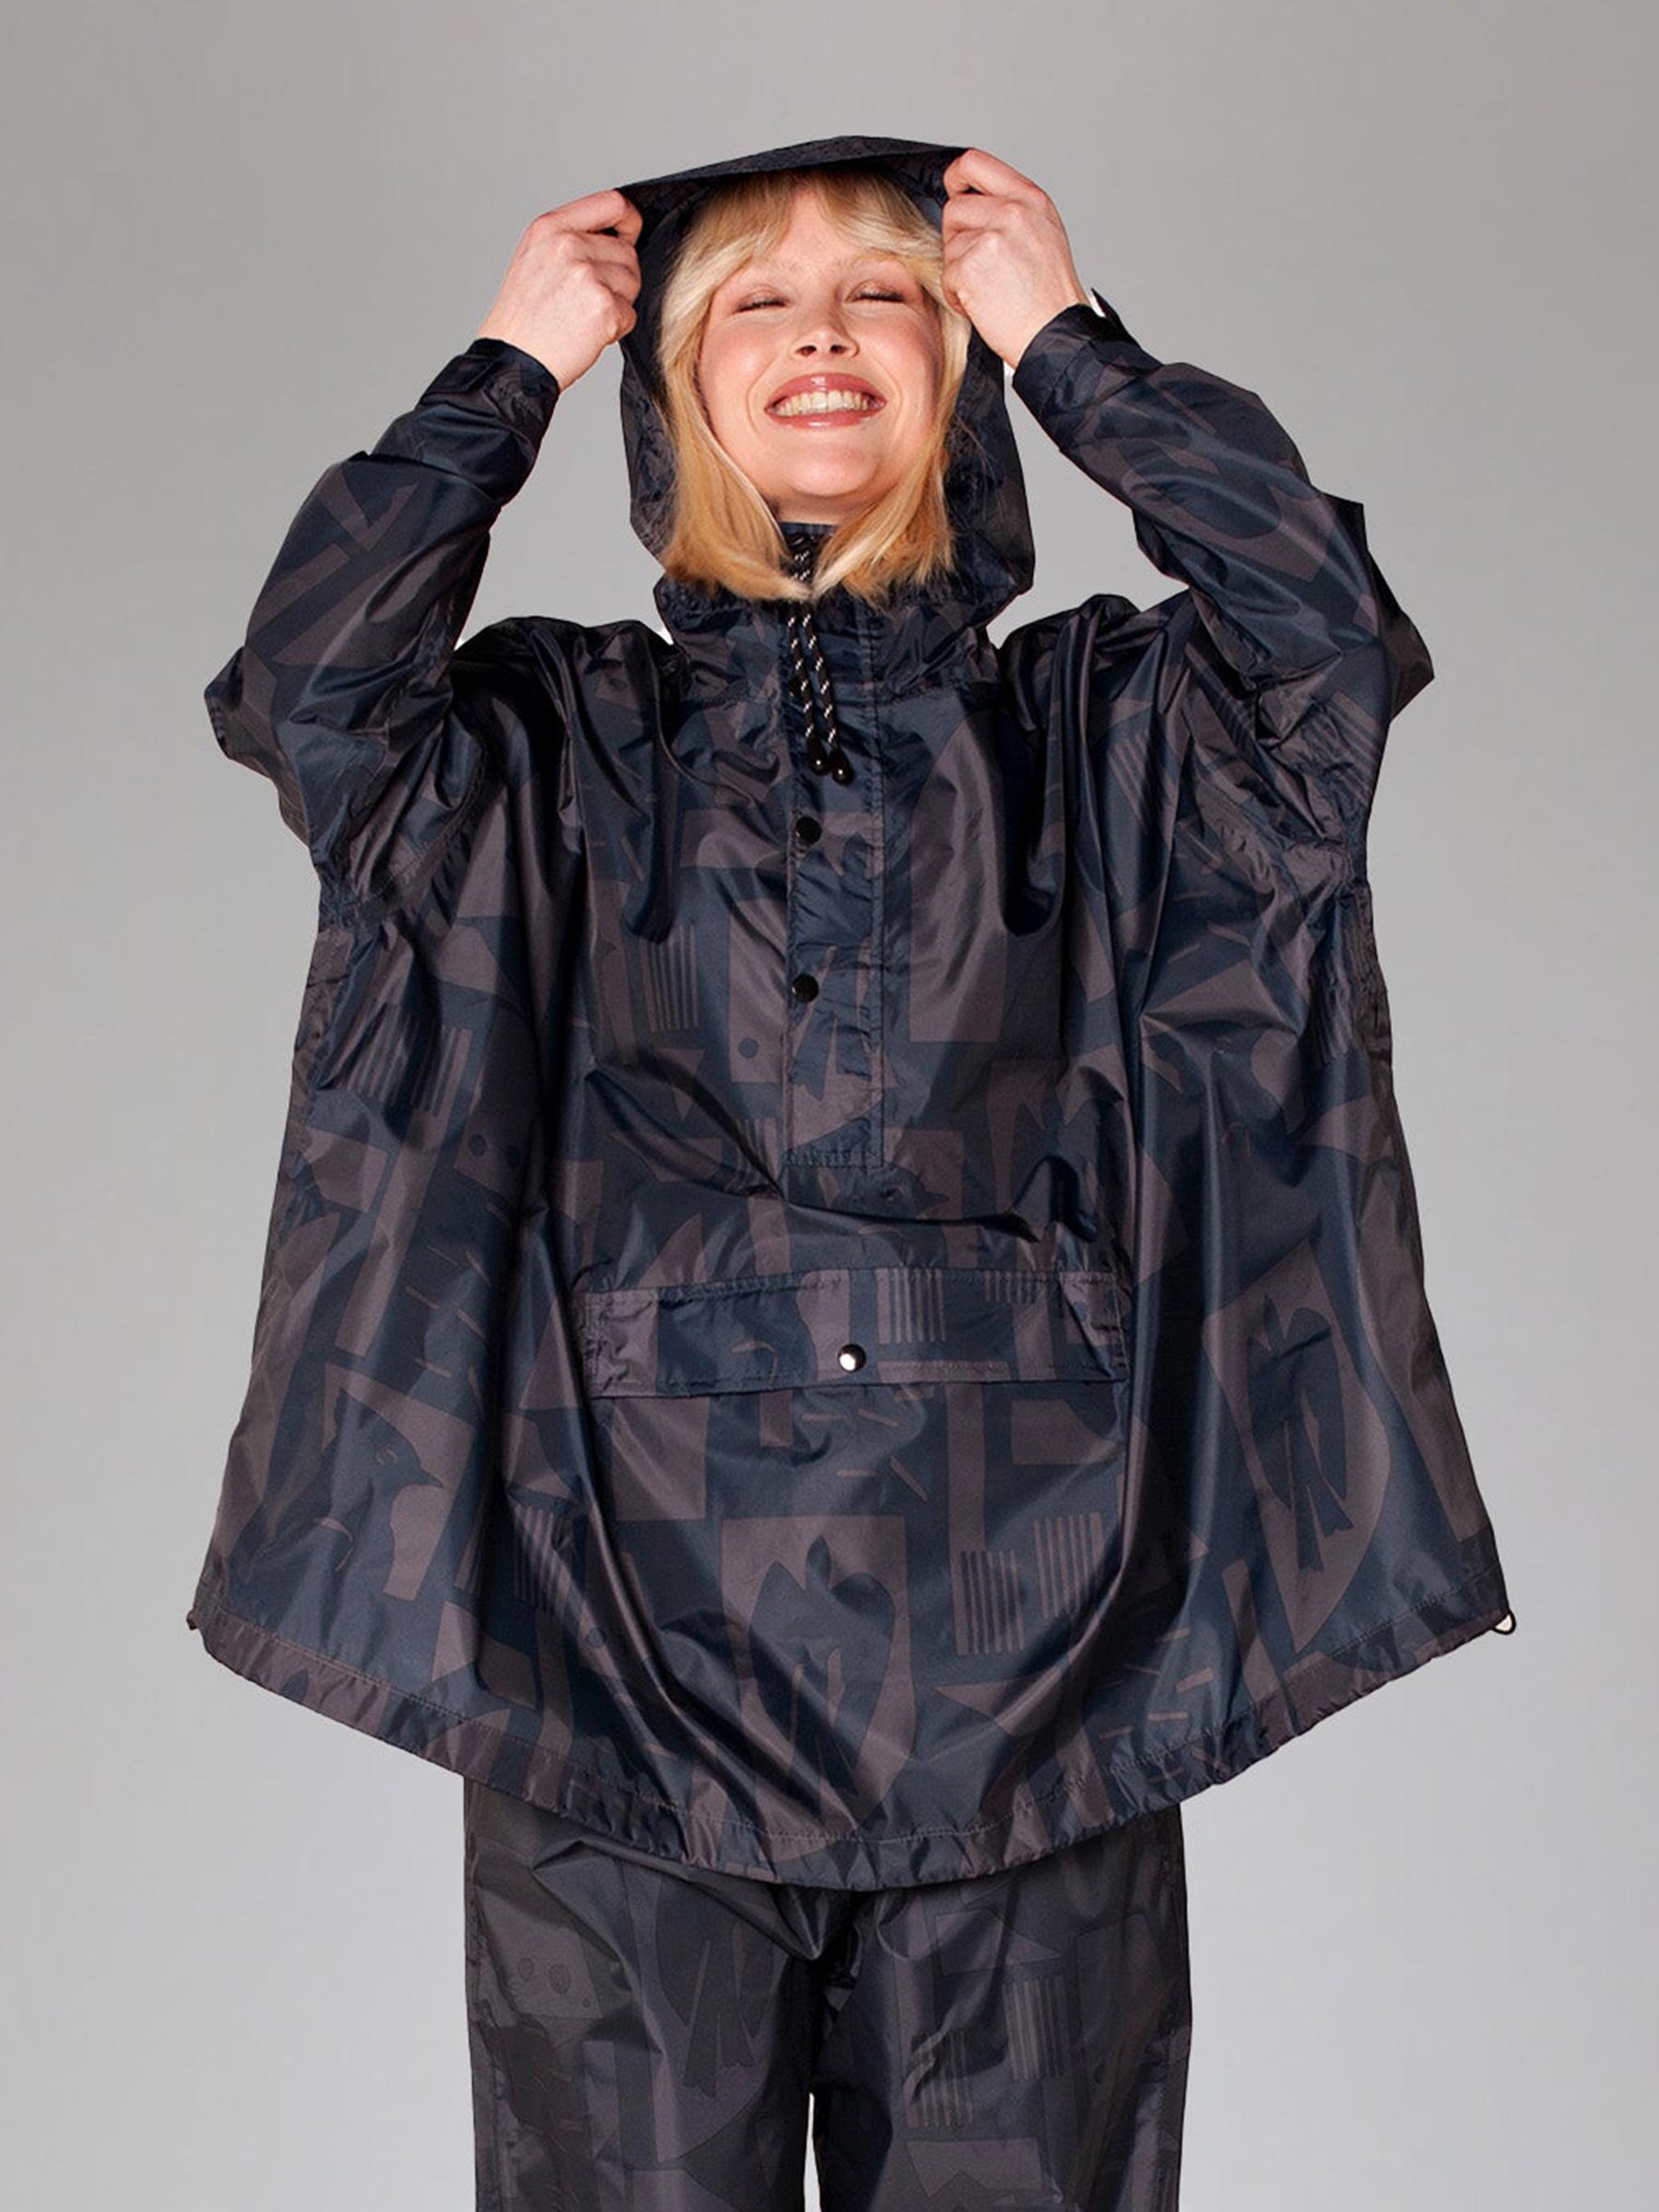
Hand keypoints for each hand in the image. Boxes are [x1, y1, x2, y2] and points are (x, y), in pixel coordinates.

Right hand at [474, 189, 642, 390]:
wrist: (513, 360)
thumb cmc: (523, 318)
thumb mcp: (534, 258)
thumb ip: (570, 237)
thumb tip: (616, 235)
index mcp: (551, 227)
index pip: (612, 203)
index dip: (629, 221)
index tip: (629, 235)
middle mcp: (569, 245)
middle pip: (627, 251)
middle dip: (617, 277)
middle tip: (585, 299)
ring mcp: (587, 275)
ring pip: (632, 282)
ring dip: (617, 303)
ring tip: (582, 315)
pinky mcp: (603, 307)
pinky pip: (629, 314)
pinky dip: (615, 329)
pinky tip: (587, 333)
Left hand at [939, 149, 1092, 370]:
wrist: (1055, 335)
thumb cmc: (1051, 297)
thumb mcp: (1044, 234)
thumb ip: (1012, 211)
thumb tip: (974, 200)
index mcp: (1030, 199)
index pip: (975, 163)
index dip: (956, 178)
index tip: (954, 193)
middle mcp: (1012, 212)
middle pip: (955, 208)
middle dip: (958, 238)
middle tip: (979, 264)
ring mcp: (991, 238)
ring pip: (949, 244)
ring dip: (960, 271)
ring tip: (988, 289)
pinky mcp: (971, 267)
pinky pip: (946, 274)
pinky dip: (958, 295)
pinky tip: (982, 305)